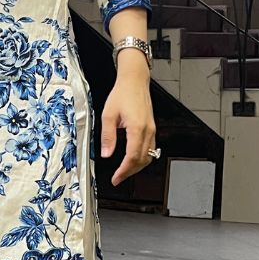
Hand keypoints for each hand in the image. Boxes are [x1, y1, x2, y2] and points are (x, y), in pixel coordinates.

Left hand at [100, 61, 155, 186]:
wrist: (134, 81)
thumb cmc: (122, 94)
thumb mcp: (108, 115)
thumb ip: (107, 136)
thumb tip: (106, 153)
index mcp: (137, 128)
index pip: (132, 157)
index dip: (124, 170)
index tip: (116, 178)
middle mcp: (148, 130)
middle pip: (142, 160)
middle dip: (130, 172)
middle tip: (118, 178)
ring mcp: (152, 130)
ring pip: (148, 156)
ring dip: (137, 167)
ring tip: (124, 172)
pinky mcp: (152, 128)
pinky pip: (150, 149)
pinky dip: (142, 158)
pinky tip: (133, 160)